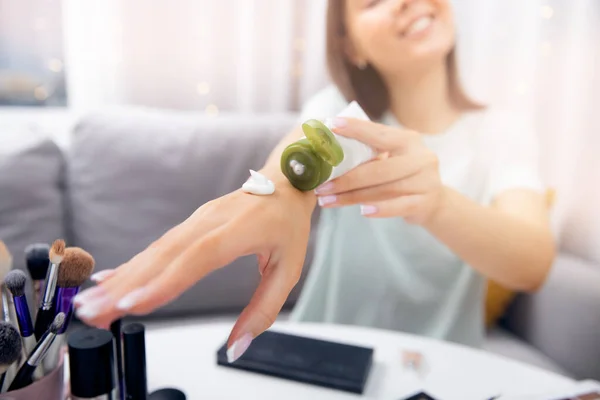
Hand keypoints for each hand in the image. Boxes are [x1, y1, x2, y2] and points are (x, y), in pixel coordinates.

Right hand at [74, 172, 313, 360]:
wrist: (285, 183)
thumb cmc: (288, 225)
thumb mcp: (289, 271)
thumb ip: (264, 310)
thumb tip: (237, 346)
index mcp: (239, 231)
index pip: (197, 257)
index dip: (163, 280)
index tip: (131, 303)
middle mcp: (211, 221)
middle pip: (164, 254)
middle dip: (126, 285)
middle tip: (93, 311)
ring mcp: (198, 218)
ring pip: (155, 249)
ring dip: (122, 277)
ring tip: (92, 302)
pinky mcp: (191, 222)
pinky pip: (159, 244)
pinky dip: (134, 263)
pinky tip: (110, 278)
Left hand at [314, 118, 444, 224]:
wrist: (435, 201)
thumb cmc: (403, 175)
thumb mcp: (393, 157)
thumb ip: (370, 151)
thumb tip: (331, 146)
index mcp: (409, 140)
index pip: (378, 133)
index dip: (355, 129)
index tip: (332, 125)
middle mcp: (421, 157)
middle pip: (378, 169)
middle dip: (346, 179)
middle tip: (321, 185)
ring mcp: (426, 180)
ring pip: (383, 189)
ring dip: (352, 197)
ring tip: (328, 201)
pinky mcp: (425, 202)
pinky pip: (398, 206)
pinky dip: (380, 209)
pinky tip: (362, 212)